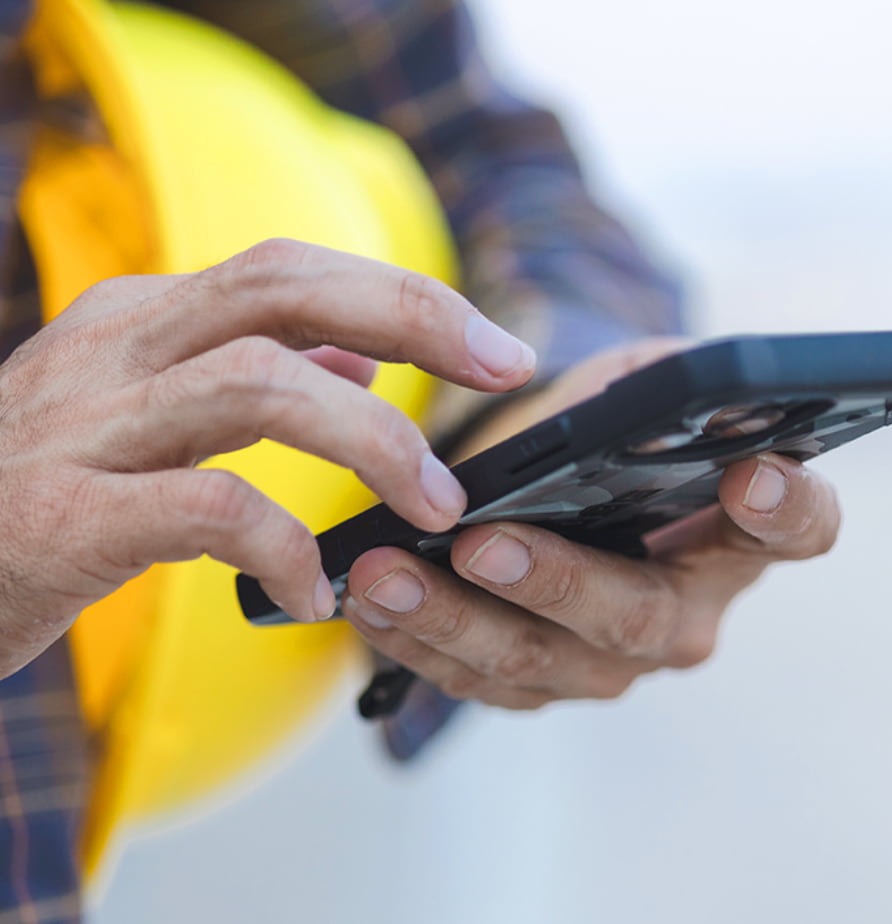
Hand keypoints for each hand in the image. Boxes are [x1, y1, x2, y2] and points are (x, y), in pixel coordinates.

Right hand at [0, 239, 534, 676]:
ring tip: (432, 505)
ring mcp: (84, 426)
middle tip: (502, 371)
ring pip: (258, 384)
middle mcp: (118, 350)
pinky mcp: (62, 515)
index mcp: (147, 320)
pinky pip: (204, 508)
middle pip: (285, 289)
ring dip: (370, 441)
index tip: (495, 346)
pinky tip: (314, 587)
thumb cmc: (47, 489)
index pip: (295, 270)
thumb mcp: (152, 406)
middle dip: (415, 319)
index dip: (408, 297)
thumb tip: (359, 348)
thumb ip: (255, 368)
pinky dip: (280, 544)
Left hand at [341, 339, 840, 708]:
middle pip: (638, 619)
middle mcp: (684, 613)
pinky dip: (419, 643)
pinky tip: (370, 604)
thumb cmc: (598, 437)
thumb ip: (652, 384)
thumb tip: (663, 383)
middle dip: (556, 582)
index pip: (796, 528)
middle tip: (487, 542)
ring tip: (385, 575)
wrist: (551, 498)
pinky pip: (480, 681)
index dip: (787, 508)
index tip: (753, 473)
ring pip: (540, 663)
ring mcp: (608, 661)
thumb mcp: (629, 390)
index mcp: (731, 535)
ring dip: (456, 621)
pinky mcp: (539, 683)